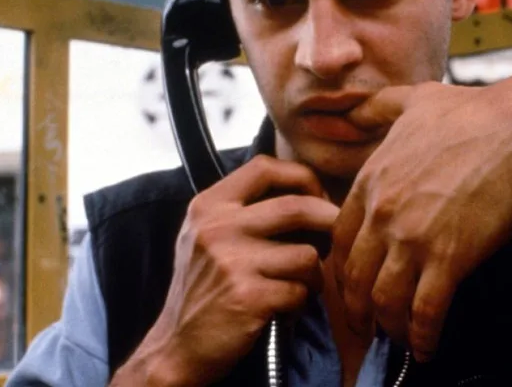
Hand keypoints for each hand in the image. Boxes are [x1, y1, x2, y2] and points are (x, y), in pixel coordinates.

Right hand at [124, 155, 338, 386]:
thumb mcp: (205, 234)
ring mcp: (232, 262)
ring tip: (300, 284)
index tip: (315, 196)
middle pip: (297, 206)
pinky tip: (284, 308)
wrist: (177, 345)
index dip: (301, 176)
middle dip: (328, 220)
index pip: (265, 166)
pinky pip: (300, 290)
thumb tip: (304, 190)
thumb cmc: (202, 288)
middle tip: (334, 236)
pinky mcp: (248, 297)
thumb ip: (241, 208)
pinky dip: (301, 302)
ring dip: (314, 274)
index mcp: (208, 205)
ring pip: (307, 254)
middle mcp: (217, 227)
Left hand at [332, 81, 511, 361]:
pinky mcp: (450, 258)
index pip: (340, 239)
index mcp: (371, 180)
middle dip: (354, 307)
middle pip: (354, 276)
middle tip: (363, 325)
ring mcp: (413, 237)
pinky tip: (426, 348)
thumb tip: (353, 108)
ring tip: (396, 340)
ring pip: (384, 300)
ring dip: (387, 327)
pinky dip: (422, 336)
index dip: (342, 267)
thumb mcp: (411, 100)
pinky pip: (425, 311)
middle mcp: (383, 213)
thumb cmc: (472, 111)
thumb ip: (376, 107)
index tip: (350, 283)